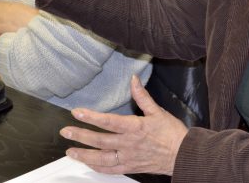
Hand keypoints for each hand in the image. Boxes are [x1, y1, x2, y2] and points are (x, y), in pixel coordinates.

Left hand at [60, 75, 187, 175]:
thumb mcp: (157, 111)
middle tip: (66, 132)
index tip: (77, 112)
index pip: (108, 121)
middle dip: (80, 136)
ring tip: (70, 151)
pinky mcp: (131, 167)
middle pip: (100, 141)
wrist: (183, 155)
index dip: (91, 117)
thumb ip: (142, 96)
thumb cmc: (171, 133)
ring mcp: (128, 158)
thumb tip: (134, 79)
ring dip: (84, 155)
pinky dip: (98, 168)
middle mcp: (129, 144)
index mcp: (135, 128)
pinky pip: (111, 170)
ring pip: (102, 159)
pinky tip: (88, 164)